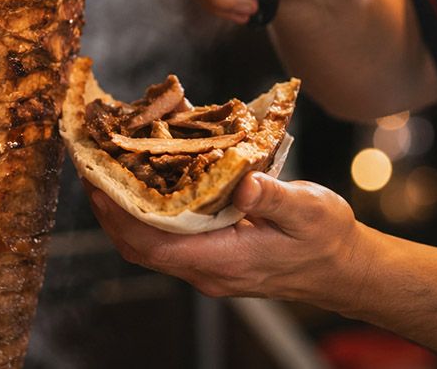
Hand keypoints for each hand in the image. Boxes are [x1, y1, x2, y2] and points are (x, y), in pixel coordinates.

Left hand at [87, 171, 368, 305]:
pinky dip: (151, 211)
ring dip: (126, 210)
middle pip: (141, 246)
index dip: (120, 217)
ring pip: (151, 243)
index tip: (97, 184)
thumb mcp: (308, 210)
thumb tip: (242, 183)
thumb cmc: (328, 239)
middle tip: (91, 167)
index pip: (154, 246)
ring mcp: (208, 266)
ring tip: (110, 169)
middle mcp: (208, 269)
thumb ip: (273, 197)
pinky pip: (169, 237)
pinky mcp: (213, 255)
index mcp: (224, 261)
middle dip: (110, 210)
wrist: (345, 268)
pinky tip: (150, 180)